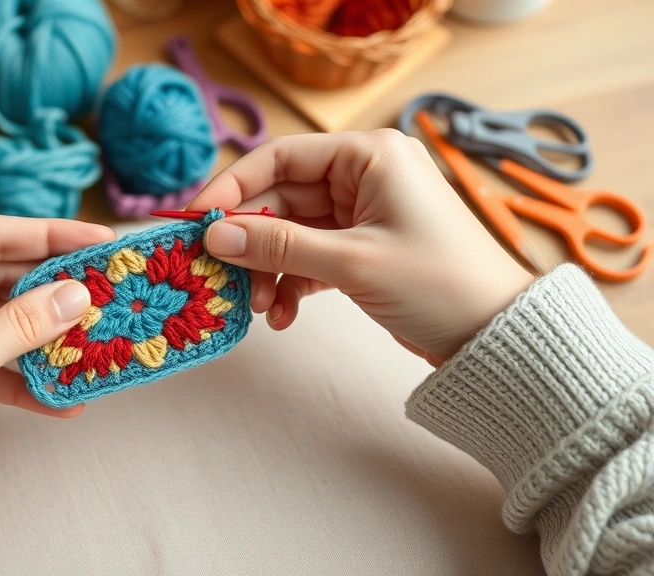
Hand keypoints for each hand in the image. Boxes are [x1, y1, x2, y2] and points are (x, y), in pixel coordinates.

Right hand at [191, 130, 534, 364]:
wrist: (493, 335)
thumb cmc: (437, 284)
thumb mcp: (351, 263)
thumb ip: (278, 246)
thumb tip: (214, 237)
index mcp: (369, 155)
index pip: (281, 157)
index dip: (234, 187)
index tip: (197, 220)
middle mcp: (363, 176)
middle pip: (281, 198)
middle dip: (251, 241)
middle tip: (218, 275)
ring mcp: (362, 213)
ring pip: (290, 232)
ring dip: (268, 269)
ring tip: (257, 307)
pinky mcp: (362, 248)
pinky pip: (309, 257)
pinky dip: (291, 284)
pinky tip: (281, 316)